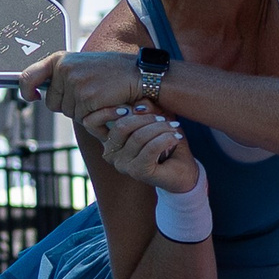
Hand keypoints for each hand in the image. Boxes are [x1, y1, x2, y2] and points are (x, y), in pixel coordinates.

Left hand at [26, 49, 146, 119]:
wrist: (139, 74)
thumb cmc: (113, 72)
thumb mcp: (82, 64)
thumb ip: (63, 74)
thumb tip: (40, 91)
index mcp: (60, 60)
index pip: (29, 76)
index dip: (26, 90)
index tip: (31, 97)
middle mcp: (64, 70)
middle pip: (52, 103)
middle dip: (68, 105)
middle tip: (89, 93)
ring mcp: (75, 85)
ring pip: (69, 113)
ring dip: (83, 112)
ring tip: (100, 97)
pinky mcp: (87, 99)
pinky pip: (83, 119)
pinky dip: (95, 117)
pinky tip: (106, 104)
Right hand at [85, 104, 200, 192]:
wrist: (184, 171)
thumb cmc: (168, 143)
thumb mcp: (155, 119)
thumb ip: (145, 109)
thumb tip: (139, 106)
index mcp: (110, 141)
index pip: (95, 121)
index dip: (110, 109)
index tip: (138, 106)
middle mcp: (111, 154)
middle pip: (122, 125)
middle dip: (147, 118)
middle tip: (165, 119)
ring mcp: (123, 165)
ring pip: (139, 136)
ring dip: (161, 128)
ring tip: (174, 129)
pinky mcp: (138, 172)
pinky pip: (151, 147)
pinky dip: (166, 139)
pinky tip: (176, 138)